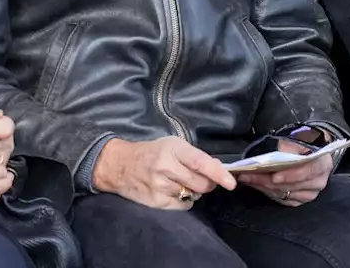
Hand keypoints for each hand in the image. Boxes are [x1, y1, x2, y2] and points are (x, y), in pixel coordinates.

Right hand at [91, 136, 236, 210]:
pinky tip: (172, 191)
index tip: (230, 183)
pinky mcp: (155, 201)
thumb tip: (219, 169)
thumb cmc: (150, 153)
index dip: (218, 173)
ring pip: (192, 195)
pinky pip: (182, 205)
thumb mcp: (172, 145)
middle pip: (201, 184)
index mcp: (172, 149)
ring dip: (192, 191)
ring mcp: (159, 186)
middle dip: (207, 183)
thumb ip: (195, 156)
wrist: (119, 165)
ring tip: (178, 181)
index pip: (200, 162)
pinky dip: (183, 200)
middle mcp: (165, 167)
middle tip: (200, 178)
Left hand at [237, 140, 332, 206]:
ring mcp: (310, 193)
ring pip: (284, 194)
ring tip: (247, 179)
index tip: (274, 176)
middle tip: (248, 175)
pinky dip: (268, 193)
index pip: (308, 171)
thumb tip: (277, 152)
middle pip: (292, 185)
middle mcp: (318, 181)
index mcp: (322, 164)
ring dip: (264, 187)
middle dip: (267, 180)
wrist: (311, 152)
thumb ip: (289, 146)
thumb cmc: (304, 144)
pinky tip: (256, 185)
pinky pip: (283, 200)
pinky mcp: (300, 200)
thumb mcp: (298, 140)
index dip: (290, 175)